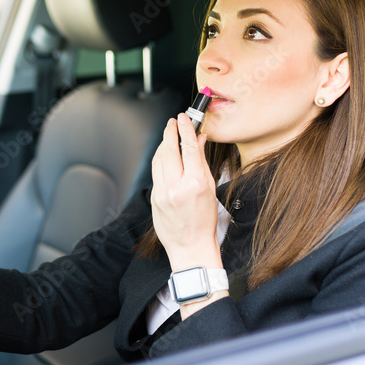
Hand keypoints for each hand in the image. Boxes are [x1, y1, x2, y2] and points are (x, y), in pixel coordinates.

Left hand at [149, 113, 220, 271]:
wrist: (191, 246)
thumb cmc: (205, 220)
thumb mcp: (210, 188)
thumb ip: (201, 161)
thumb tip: (199, 139)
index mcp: (196, 183)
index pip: (188, 147)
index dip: (185, 129)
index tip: (184, 118)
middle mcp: (177, 187)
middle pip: (169, 149)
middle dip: (170, 131)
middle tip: (173, 121)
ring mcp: (162, 193)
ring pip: (159, 159)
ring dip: (164, 144)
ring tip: (169, 136)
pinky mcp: (154, 198)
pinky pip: (156, 172)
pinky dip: (160, 160)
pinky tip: (165, 155)